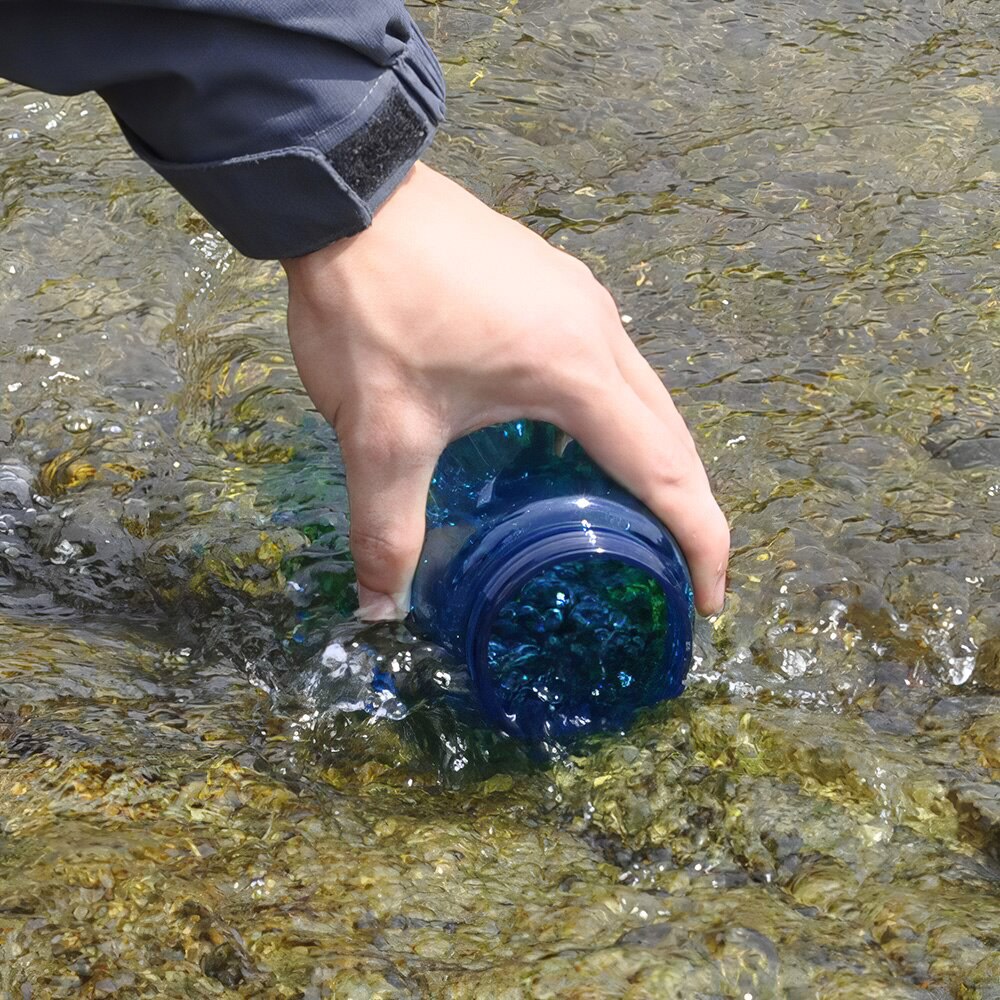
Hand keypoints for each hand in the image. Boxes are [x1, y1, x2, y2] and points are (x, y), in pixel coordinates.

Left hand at [281, 163, 728, 618]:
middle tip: (676, 571)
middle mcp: (599, 331)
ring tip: (635, 516)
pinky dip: (616, 416)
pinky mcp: (554, 285)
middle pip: (671, 433)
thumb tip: (381, 608)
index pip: (663, 471)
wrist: (347, 195)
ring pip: (644, 395)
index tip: (707, 599)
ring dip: (653, 458)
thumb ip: (386, 526)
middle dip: (686, 506)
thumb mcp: (379, 431)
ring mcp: (580, 300)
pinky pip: (611, 364)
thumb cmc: (372, 307)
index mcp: (576, 372)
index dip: (697, 540)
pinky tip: (576, 442)